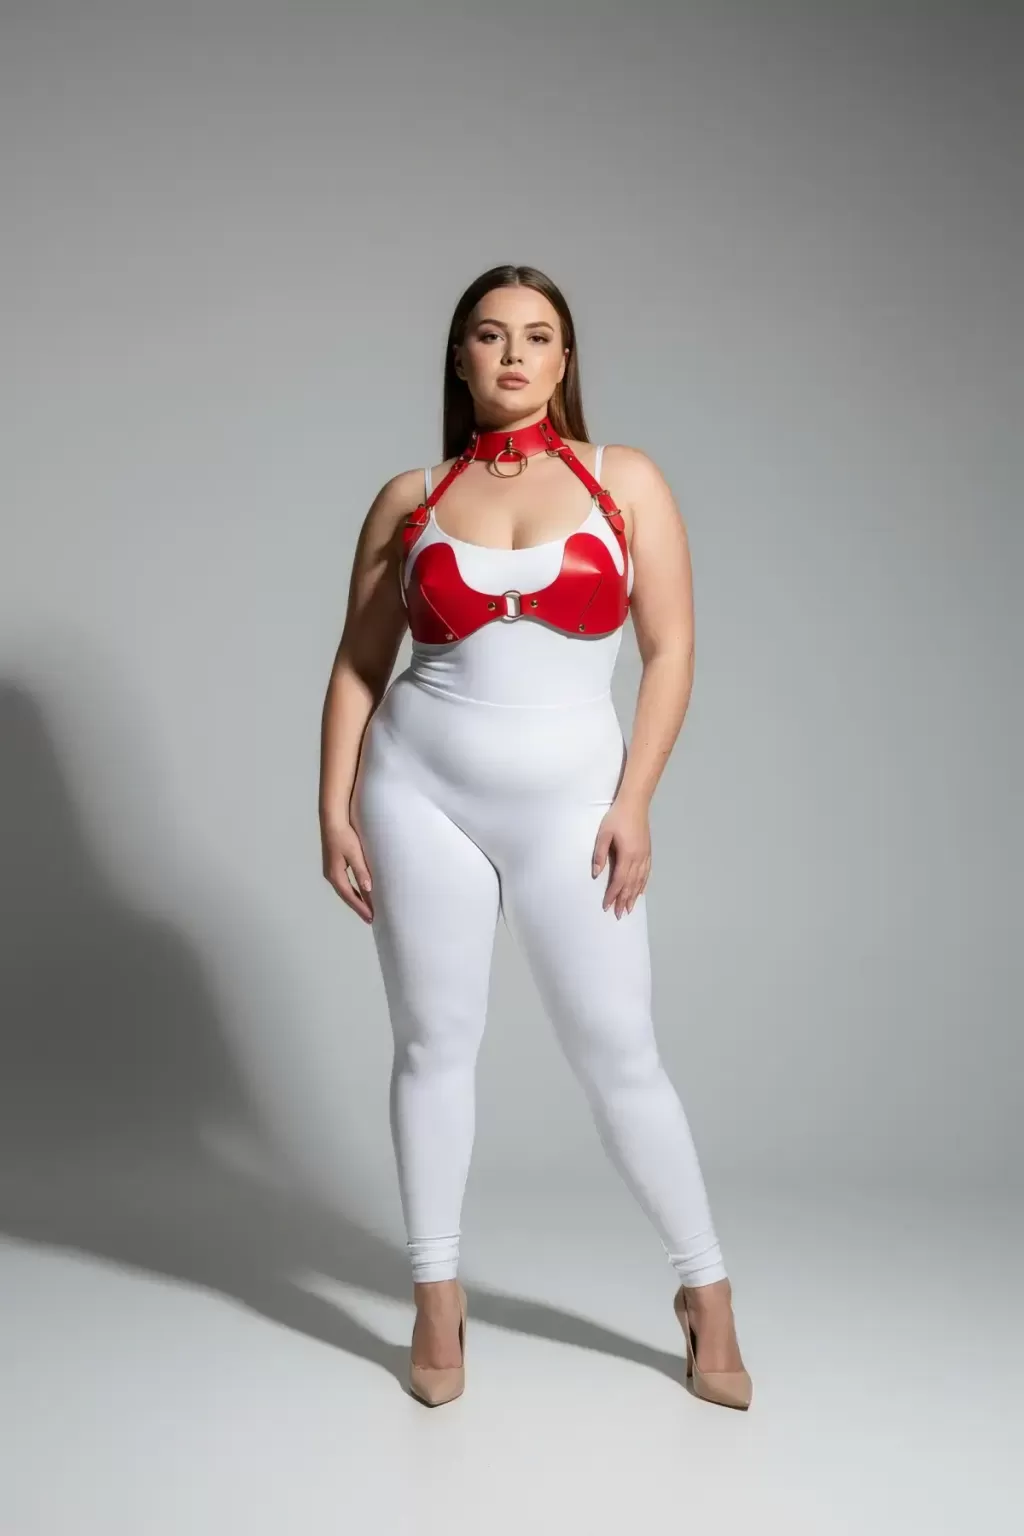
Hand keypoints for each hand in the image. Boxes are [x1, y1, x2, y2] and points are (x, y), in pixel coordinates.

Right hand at [321, 819, 373, 923]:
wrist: (332, 819)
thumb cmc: (343, 835)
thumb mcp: (354, 854)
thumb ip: (361, 871)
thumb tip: (368, 889)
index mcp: (335, 874)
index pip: (350, 896)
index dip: (361, 907)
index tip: (371, 917)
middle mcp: (331, 874)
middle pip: (346, 895)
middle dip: (358, 907)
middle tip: (370, 918)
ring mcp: (331, 869)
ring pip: (345, 890)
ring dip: (355, 899)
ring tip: (367, 908)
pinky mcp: (334, 864)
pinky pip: (345, 882)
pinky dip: (353, 890)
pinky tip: (360, 891)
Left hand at [591, 797, 650, 917]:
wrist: (635, 804)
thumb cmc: (616, 817)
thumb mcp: (603, 834)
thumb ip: (600, 854)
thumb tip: (596, 874)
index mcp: (627, 855)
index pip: (619, 881)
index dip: (612, 895)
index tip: (606, 906)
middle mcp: (638, 859)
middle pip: (630, 885)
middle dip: (624, 901)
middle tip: (618, 915)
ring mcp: (645, 856)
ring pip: (640, 881)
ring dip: (634, 896)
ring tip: (629, 909)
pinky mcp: (648, 852)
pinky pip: (647, 873)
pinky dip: (643, 885)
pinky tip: (641, 892)